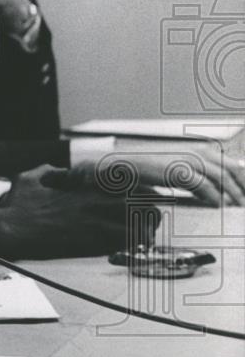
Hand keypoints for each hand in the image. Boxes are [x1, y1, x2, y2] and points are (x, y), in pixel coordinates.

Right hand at [0, 164, 158, 259]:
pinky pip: (123, 244)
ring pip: (139, 225)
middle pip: (143, 203)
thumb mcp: (32, 177)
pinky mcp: (90, 243)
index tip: (148, 194)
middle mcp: (94, 201)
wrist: (10, 229)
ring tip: (144, 236)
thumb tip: (61, 171)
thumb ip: (52, 171)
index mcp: (83, 184)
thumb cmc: (18, 205)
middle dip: (152, 211)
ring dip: (146, 231)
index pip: (126, 180)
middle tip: (151, 218)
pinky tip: (130, 249)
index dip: (143, 187)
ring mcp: (94, 222)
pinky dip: (131, 247)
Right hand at [76, 137, 244, 206]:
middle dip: (241, 186)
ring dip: (229, 193)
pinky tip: (215, 205)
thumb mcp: (176, 170)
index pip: (229, 163)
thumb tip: (212, 191)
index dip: (241, 178)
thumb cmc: (147, 170)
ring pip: (219, 176)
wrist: (123, 165)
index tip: (244, 192)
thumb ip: (195, 176)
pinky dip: (211, 195)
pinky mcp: (176, 170)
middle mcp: (194, 152)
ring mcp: (185, 160)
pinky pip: (201, 184)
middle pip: (229, 168)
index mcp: (197, 150)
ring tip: (234, 206)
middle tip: (244, 202)